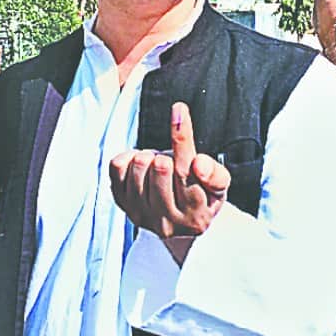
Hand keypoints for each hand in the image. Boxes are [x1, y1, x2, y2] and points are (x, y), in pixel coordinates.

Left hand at [109, 102, 230, 237]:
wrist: (178, 225)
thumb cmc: (200, 196)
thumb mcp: (218, 188)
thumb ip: (216, 175)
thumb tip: (198, 164)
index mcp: (196, 214)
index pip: (186, 170)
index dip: (182, 136)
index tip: (178, 109)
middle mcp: (167, 220)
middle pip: (160, 167)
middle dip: (166, 155)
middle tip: (170, 162)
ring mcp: (141, 214)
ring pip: (139, 165)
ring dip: (148, 157)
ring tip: (156, 166)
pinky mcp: (122, 205)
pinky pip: (117, 168)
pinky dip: (128, 157)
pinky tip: (139, 165)